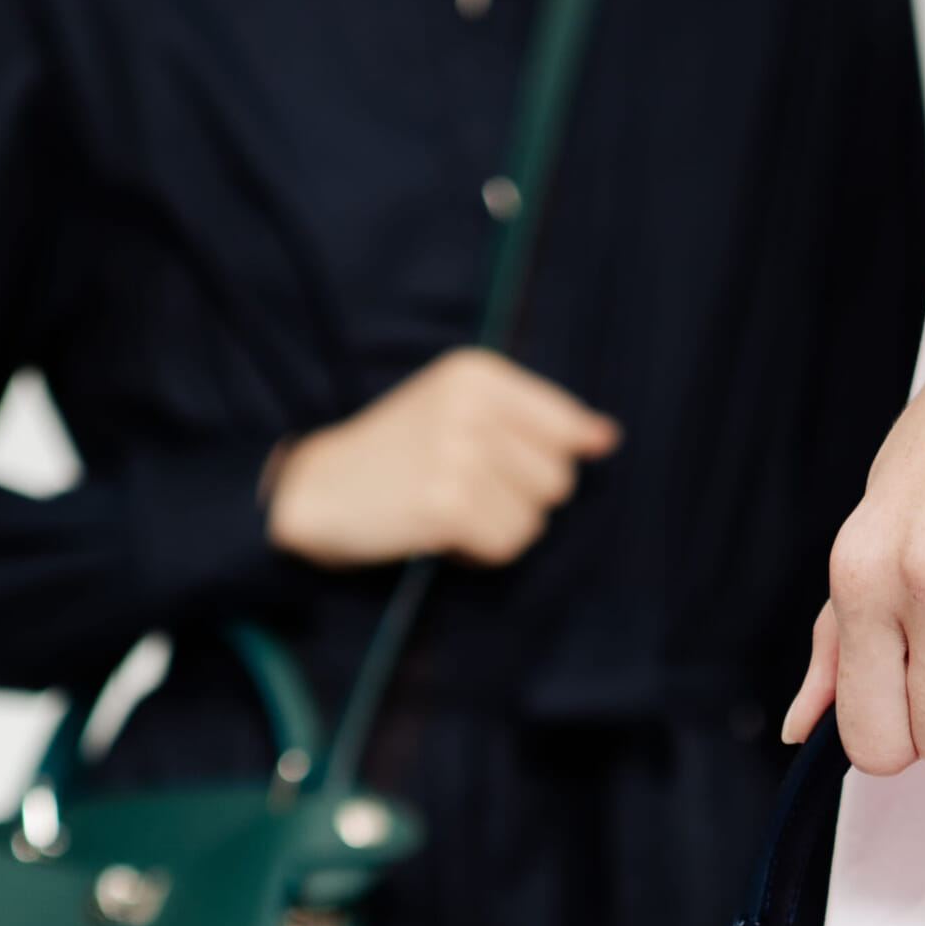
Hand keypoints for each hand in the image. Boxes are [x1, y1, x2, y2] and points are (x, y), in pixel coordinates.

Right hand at [264, 346, 620, 569]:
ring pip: (535, 518)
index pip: (564, 427)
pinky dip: (479, 552)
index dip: (543, 462)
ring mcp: (459, 455)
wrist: (318, 488)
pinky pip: (506, 545)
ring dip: (498, 529)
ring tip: (450, 510)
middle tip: (464, 490)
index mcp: (478, 372)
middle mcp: (471, 407)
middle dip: (518, 499)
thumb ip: (534, 420)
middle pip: (557, 479)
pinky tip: (443, 534)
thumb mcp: (459, 410)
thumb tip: (606, 437)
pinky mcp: (446, 505)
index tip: (498, 467)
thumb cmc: (397, 452)